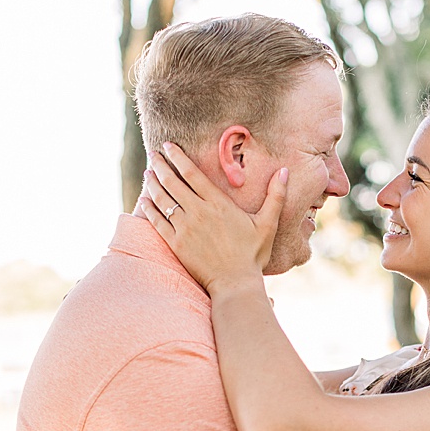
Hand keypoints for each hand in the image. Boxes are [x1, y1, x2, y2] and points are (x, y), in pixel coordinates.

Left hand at [135, 142, 284, 293]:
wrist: (235, 283)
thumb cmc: (253, 254)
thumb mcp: (268, 223)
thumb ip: (276, 196)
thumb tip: (285, 171)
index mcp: (218, 203)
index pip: (192, 173)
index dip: (178, 158)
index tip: (168, 146)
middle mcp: (198, 212)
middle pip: (173, 183)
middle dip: (161, 166)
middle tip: (153, 155)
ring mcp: (184, 228)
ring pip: (163, 200)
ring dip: (153, 184)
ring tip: (148, 172)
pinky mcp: (175, 244)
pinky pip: (157, 222)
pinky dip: (149, 209)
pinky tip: (144, 199)